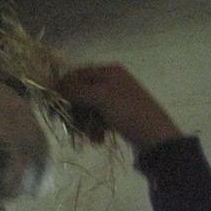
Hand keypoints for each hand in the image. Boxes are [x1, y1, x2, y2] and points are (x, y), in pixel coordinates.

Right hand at [57, 64, 182, 151]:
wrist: (156, 137)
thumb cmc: (128, 112)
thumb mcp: (101, 98)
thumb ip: (76, 90)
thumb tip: (54, 86)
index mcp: (109, 71)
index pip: (77, 74)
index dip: (64, 88)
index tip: (54, 105)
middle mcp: (112, 81)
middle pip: (81, 93)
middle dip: (75, 111)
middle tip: (71, 125)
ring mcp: (115, 98)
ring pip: (88, 108)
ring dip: (84, 123)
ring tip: (90, 136)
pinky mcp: (118, 114)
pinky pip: (98, 118)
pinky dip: (94, 129)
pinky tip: (98, 139)